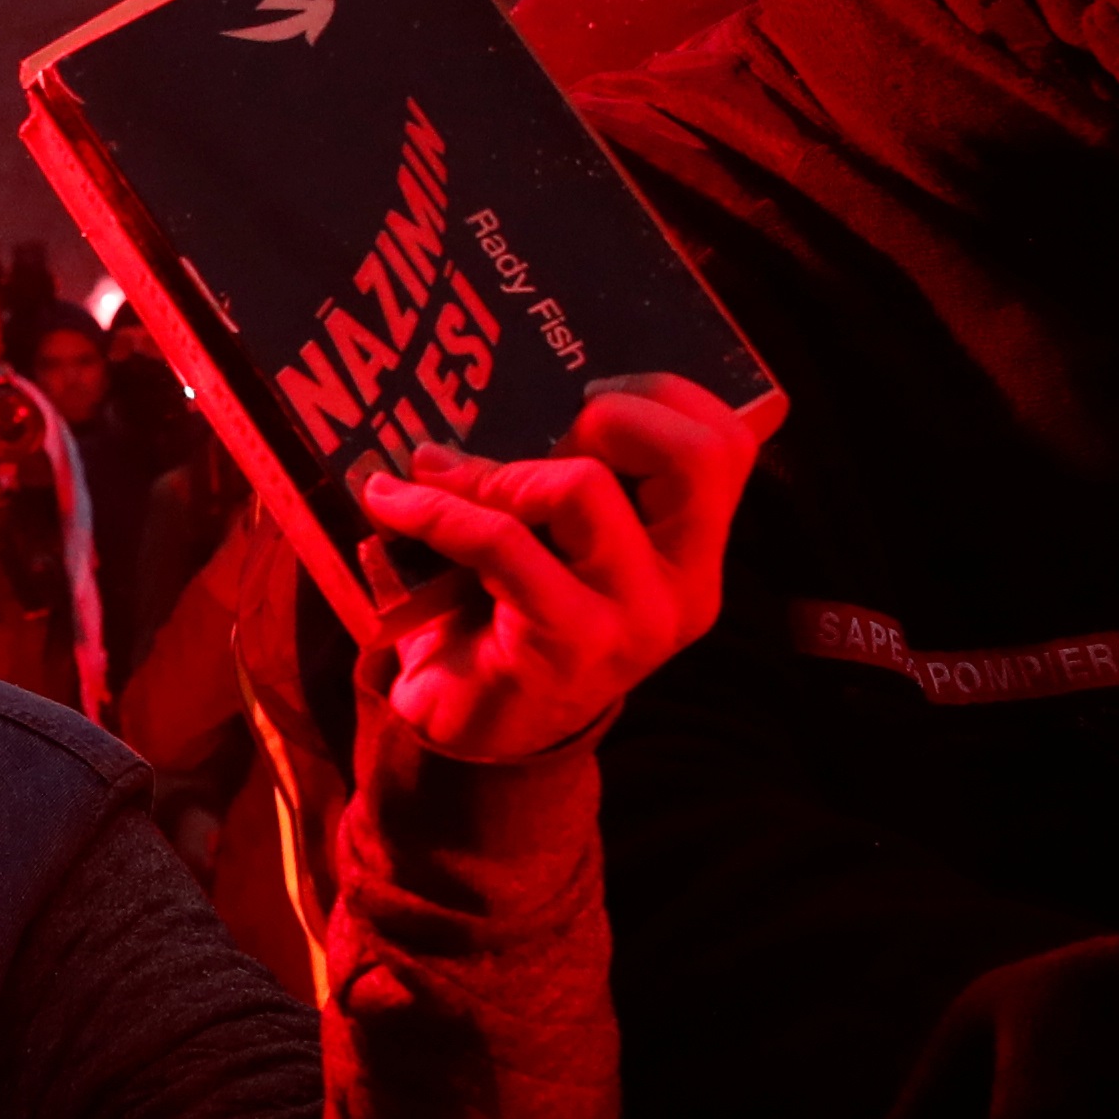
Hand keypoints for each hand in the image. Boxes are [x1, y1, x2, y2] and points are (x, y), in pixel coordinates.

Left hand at [354, 378, 757, 761]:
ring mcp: (635, 620)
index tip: (584, 396)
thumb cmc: (509, 616)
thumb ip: (563, 474)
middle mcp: (685, 587)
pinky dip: (436, 510)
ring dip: (493, 471)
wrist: (472, 736)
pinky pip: (502, 541)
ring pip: (584, 490)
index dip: (662, 397)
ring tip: (434, 474)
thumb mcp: (555, 541)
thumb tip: (492, 382)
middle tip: (536, 441)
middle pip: (694, 456)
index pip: (726, 446)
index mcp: (693, 551)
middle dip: (608, 418)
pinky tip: (392, 502)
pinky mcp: (570, 644)